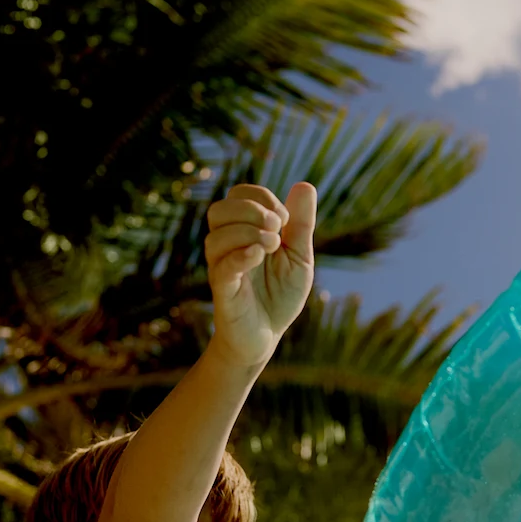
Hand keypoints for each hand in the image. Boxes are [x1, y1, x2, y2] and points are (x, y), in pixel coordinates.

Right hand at [205, 181, 315, 368]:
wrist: (266, 336)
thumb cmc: (279, 296)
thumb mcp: (299, 256)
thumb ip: (301, 224)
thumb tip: (304, 185)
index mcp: (243, 231)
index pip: (238, 194)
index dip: (262, 198)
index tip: (284, 220)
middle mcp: (226, 245)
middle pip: (220, 209)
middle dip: (252, 210)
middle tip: (277, 229)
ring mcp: (222, 267)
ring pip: (216, 236)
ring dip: (248, 232)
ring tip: (272, 247)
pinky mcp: (223, 290)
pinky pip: (222, 266)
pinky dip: (241, 255)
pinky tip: (259, 255)